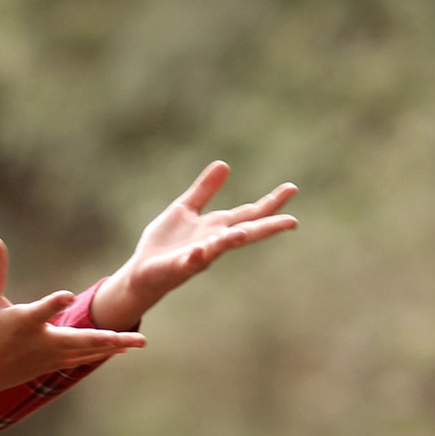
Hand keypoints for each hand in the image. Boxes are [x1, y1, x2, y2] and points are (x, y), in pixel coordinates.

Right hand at [0, 241, 146, 424]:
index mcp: (23, 322)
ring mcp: (49, 357)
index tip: (66, 295)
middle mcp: (41, 341)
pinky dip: (100, 353)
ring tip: (140, 342)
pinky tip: (121, 349)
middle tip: (133, 337)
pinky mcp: (51, 365)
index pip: (42, 310)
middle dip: (108, 338)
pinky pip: (81, 359)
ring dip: (113, 346)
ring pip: (87, 352)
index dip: (54, 303)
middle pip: (80, 340)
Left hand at [90, 162, 298, 330]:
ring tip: (245, 231)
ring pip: (222, 246)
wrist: (142, 271)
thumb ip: (205, 190)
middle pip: (247, 230)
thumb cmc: (166, 244)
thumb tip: (224, 164)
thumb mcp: (185, 209)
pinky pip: (192, 260)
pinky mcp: (180, 266)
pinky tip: (202, 250)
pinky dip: (199, 255)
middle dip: (268, 226)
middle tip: (292, 221)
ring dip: (235, 239)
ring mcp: (200, 255)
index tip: (292, 189)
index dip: (271, 202)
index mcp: (217, 227)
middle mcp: (214, 241)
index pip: (249, 213)